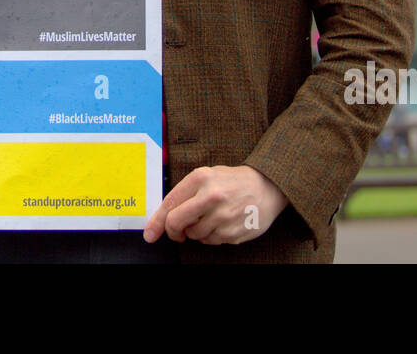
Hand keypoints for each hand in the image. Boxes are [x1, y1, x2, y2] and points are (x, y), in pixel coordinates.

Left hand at [144, 165, 287, 245]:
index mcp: (201, 178)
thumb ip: (186, 193)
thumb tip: (163, 219)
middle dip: (173, 230)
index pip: (170, 204)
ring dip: (196, 231)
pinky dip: (212, 236)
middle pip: (176, 223)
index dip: (156, 222)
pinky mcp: (233, 232)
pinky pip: (211, 241)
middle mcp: (211, 196)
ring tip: (210, 218)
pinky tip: (223, 223)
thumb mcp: (208, 176)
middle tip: (178, 231)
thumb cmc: (232, 181)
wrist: (267, 186)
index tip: (150, 234)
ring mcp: (223, 216)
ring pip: (194, 235)